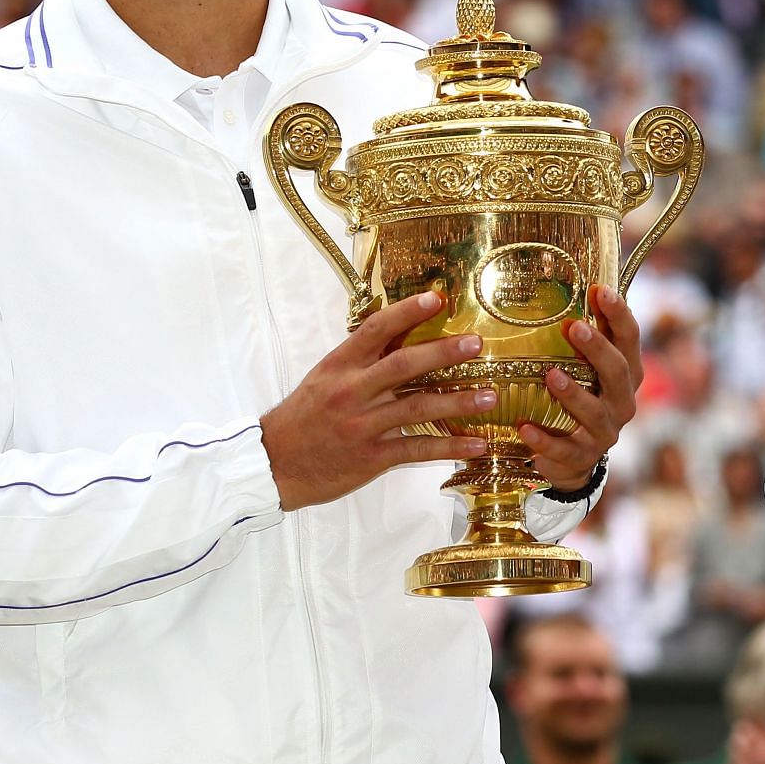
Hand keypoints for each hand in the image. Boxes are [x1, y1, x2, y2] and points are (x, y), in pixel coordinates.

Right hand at [260, 291, 497, 510]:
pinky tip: (476, 445)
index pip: (375, 330)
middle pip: (403, 365)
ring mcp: (363, 426)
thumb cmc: (303, 416)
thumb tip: (400, 331)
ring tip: (490, 396)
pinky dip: (449, 447)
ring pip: (417, 408)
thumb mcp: (324, 378)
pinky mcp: (372, 457)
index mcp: (339, 366)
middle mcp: (352, 391)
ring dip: (458, 402)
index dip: (407, 312)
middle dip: (443, 352)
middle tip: (476, 344)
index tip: (437, 299)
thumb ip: (360, 358)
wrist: (274, 464)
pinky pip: (417, 449)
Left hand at [518, 285, 642, 491]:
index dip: (619, 315)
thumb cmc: (580, 398)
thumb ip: (582, 338)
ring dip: (573, 393)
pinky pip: (564, 449)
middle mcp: (621, 401)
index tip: (600, 290)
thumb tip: (559, 286)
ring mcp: (604, 431)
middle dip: (598, 350)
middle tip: (575, 327)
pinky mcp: (581, 457)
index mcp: (626, 373)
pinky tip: (524, 428)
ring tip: (550, 375)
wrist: (574, 459)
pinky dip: (544, 440)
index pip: (630, 339)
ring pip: (594, 412)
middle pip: (618, 373)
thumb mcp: (586, 369)